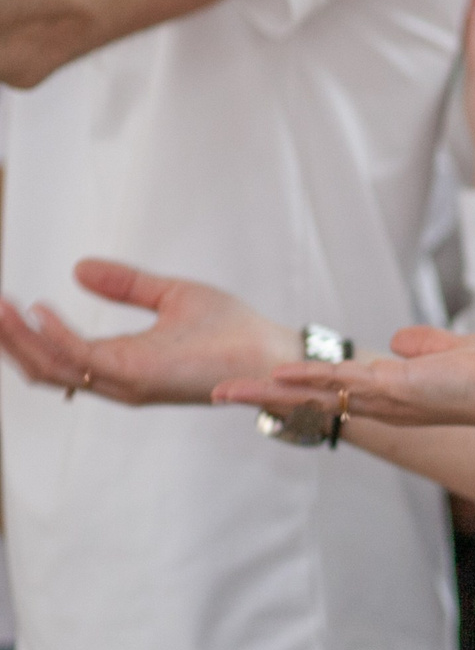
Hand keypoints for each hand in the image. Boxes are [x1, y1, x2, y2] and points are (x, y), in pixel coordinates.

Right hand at [0, 260, 298, 404]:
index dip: (26, 332)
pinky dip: (57, 336)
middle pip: (44, 365)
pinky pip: (85, 359)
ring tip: (0, 308)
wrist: (272, 350)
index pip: (57, 353)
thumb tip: (78, 268)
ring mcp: (125, 381)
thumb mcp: (171, 295)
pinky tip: (39, 310)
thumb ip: (126, 285)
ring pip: (54, 366)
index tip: (3, 302)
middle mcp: (116, 377)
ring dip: (20, 338)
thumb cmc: (233, 330)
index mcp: (121, 360)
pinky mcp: (141, 376)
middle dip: (10, 339)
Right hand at [213, 326, 474, 432]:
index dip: (302, 384)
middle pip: (312, 396)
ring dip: (270, 391)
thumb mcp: (453, 350)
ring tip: (225, 391)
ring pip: (313, 391)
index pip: (337, 387)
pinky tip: (273, 377)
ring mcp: (382, 395)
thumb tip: (399, 340)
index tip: (268, 382)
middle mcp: (381, 399)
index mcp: (394, 389)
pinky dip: (304, 377)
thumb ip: (425, 345)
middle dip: (269, 395)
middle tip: (223, 393)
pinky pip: (337, 380)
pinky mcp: (389, 386)